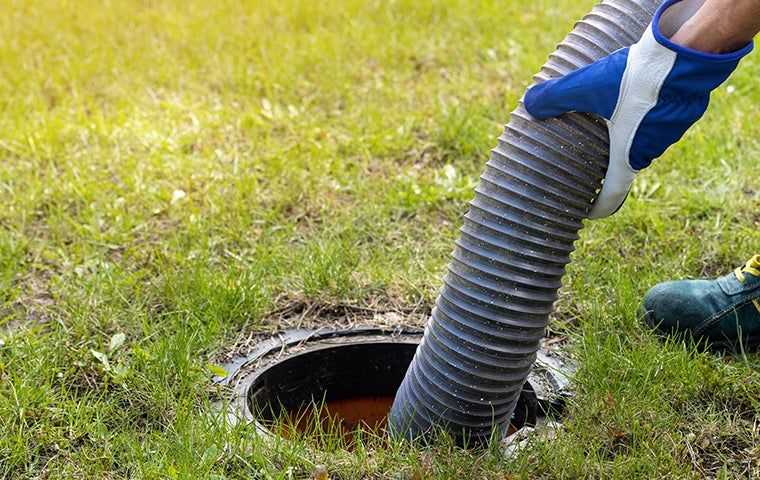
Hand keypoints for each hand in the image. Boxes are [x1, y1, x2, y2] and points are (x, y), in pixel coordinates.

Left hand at [524, 0, 751, 218]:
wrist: (687, 55)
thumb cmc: (636, 79)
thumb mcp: (587, 86)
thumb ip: (556, 97)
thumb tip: (530, 103)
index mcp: (627, 155)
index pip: (613, 194)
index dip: (599, 206)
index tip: (588, 212)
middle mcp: (650, 150)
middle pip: (624, 164)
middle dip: (606, 164)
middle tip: (586, 158)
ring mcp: (669, 133)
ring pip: (641, 140)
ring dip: (625, 136)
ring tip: (606, 122)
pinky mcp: (681, 113)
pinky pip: (656, 122)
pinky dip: (642, 117)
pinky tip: (631, 98)